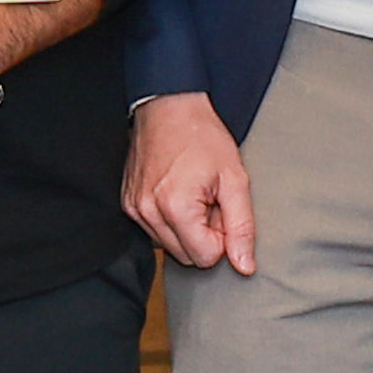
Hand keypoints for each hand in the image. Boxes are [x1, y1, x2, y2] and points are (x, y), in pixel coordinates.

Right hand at [122, 93, 254, 274]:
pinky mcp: (128, 203)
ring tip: (193, 194)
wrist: (169, 106)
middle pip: (186, 257)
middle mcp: (148, 212)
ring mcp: (134, 208)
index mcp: (175, 208)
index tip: (221, 207)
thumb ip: (242, 227)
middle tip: (210, 200)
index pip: (206, 258)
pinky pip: (155, 231)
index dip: (222, 237)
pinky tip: (177, 192)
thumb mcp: (235, 179)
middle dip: (204, 234)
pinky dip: (170, 219)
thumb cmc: (202, 136)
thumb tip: (245, 266)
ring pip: (170, 246)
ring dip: (186, 228)